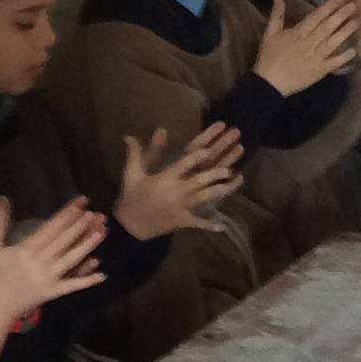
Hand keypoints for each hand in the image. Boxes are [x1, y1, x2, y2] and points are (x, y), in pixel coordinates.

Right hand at [0, 195, 106, 320]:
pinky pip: (72, 285)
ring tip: (102, 232)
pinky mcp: (54, 292)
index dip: (67, 214)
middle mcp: (39, 262)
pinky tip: (102, 274)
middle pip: (64, 241)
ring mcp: (49, 278)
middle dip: (81, 226)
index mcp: (26, 250)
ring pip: (72, 260)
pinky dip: (87, 281)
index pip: (51, 228)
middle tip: (96, 213)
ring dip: (87, 246)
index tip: (81, 202)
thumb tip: (2, 198)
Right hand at [114, 122, 243, 239]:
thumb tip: (128, 135)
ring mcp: (181, 207)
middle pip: (200, 180)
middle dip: (215, 174)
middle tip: (228, 168)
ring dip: (219, 191)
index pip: (184, 164)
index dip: (198, 156)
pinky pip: (199, 223)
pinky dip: (210, 225)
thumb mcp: (131, 174)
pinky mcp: (182, 221)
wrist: (129, 225)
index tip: (209, 149)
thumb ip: (134, 154)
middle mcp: (176, 192)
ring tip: (231, 185)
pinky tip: (222, 226)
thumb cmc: (131, 197)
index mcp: (165, 179)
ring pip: (204, 198)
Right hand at [252, 0, 356, 94]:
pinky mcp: (319, 71)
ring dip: (345, 32)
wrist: (269, 83)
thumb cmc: (269, 57)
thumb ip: (276, 15)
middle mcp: (309, 43)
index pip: (316, 16)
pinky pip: (333, 63)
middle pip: (327, 27)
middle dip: (341, 15)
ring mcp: (315, 57)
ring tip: (356, 23)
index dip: (329, 6)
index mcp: (298, 33)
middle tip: (353, 6)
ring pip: (332, 42)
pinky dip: (343, 57)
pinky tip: (353, 51)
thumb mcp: (270, 34)